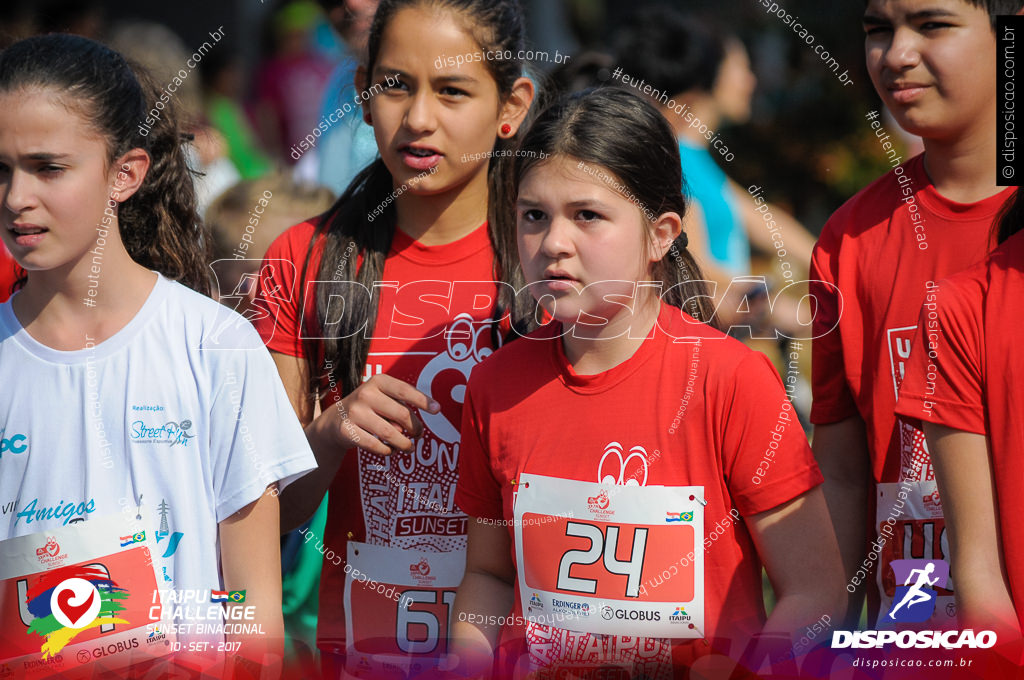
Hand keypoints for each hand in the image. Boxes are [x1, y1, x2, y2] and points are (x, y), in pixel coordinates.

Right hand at [314, 373, 439, 455]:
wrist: (335, 420)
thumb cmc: (369, 408)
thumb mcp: (382, 398)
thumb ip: (400, 407)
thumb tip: (416, 428)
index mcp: (378, 381)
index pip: (405, 390)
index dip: (423, 400)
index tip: (437, 409)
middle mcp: (365, 394)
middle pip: (402, 414)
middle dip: (415, 427)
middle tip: (419, 434)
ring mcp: (355, 412)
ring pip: (390, 433)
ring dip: (404, 443)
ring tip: (409, 447)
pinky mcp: (347, 430)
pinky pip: (376, 445)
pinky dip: (388, 450)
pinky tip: (390, 449)